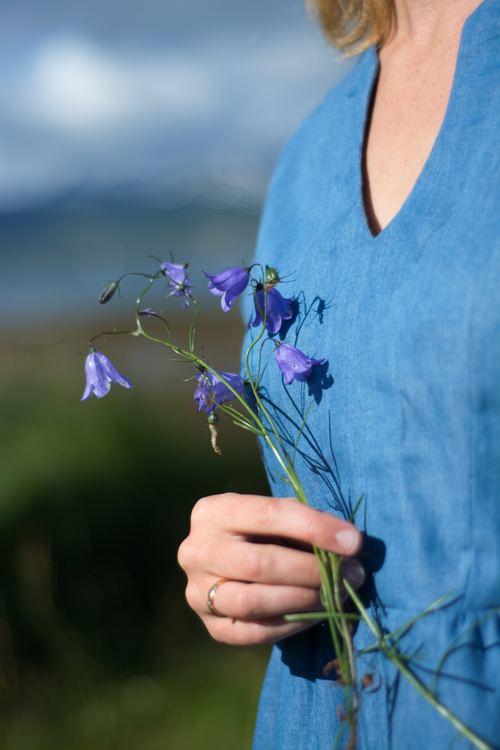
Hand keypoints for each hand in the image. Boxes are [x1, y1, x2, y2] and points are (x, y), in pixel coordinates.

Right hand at [177, 492, 363, 645]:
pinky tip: (316, 614)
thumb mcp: (276, 517)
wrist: (232, 561)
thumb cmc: (263, 532)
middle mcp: (195, 550)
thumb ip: (302, 524)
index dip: (314, 527)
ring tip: (336, 594)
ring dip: (303, 599)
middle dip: (311, 570)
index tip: (353, 541)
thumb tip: (348, 544)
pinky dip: (290, 625)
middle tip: (351, 574)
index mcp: (212, 511)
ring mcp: (196, 590)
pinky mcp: (209, 624)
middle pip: (259, 563)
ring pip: (253, 601)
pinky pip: (253, 632)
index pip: (267, 515)